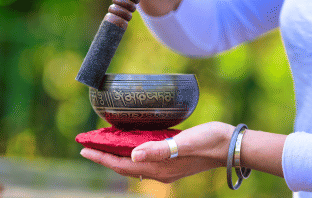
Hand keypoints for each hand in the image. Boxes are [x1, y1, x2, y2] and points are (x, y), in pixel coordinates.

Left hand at [80, 122, 233, 182]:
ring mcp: (165, 166)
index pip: (122, 164)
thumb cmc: (207, 142)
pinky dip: (131, 150)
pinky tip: (128, 142)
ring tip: (103, 144)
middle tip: (88, 146)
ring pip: (132, 162)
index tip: (84, 150)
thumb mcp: (183, 144)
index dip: (102, 158)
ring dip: (116, 153)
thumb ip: (159, 150)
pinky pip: (143, 156)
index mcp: (158, 168)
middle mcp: (158, 170)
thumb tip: (133, 155)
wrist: (228, 145)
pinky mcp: (170, 158)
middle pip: (123, 165)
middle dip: (104, 156)